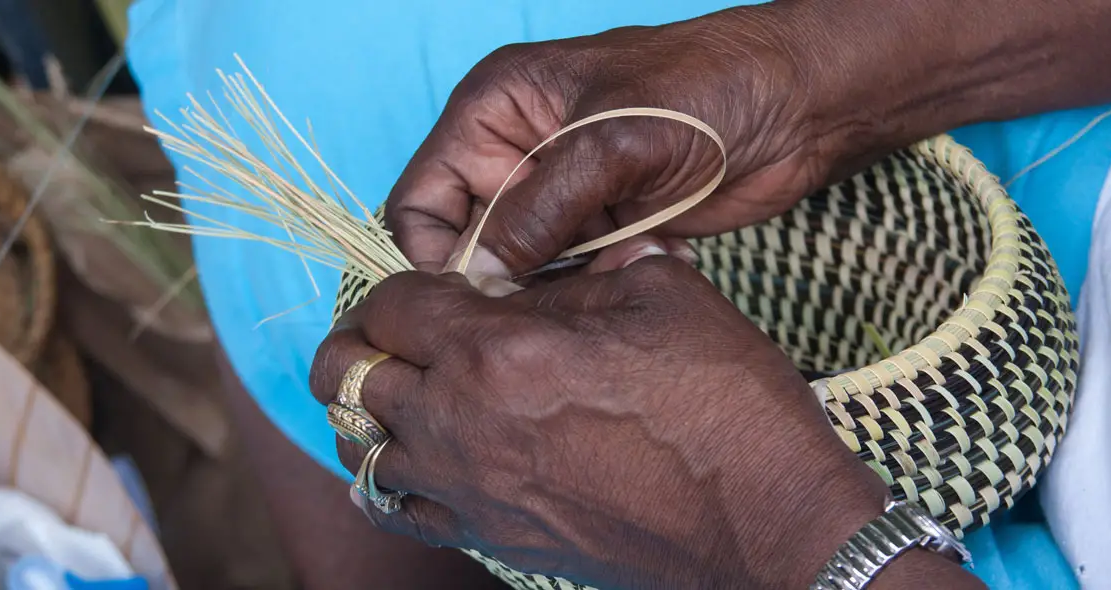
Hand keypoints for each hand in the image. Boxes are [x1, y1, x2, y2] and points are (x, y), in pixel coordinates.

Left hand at [311, 256, 891, 588]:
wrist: (764, 520)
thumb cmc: (723, 403)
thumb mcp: (661, 294)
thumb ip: (583, 269)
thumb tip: (552, 261)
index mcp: (499, 349)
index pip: (391, 303)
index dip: (401, 284)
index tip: (431, 286)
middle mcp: (461, 421)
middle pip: (346, 372)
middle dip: (362, 338)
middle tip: (399, 329)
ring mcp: (468, 488)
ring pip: (359, 443)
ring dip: (370, 405)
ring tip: (406, 387)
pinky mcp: (490, 535)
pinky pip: (395, 507)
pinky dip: (389, 474)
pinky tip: (418, 454)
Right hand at [387, 3, 852, 277]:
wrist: (798, 106)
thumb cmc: (705, 89)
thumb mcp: (610, 143)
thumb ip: (538, 210)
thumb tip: (479, 277)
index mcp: (494, 110)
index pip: (421, 198)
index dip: (434, 254)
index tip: (471, 300)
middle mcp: (516, 154)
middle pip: (468, 241)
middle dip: (502, 276)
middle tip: (546, 300)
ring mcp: (561, 195)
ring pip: (521, 267)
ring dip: (557, 284)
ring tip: (612, 267)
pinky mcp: (602, 228)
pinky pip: (571, 277)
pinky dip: (597, 284)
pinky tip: (646, 257)